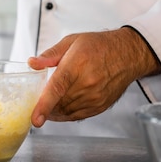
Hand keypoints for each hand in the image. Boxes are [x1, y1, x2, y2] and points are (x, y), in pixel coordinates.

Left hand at [28, 27, 160, 126]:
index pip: (57, 89)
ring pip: (67, 112)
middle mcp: (87, 84)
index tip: (35, 119)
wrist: (128, 54)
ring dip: (55, 110)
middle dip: (45, 105)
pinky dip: (66, 114)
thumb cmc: (99, 46)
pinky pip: (77, 116)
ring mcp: (95, 97)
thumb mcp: (71, 42)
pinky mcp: (100, 106)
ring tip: (51, 100)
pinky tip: (62, 106)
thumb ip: (50, 55)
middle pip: (59, 104)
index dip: (44, 105)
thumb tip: (32, 63)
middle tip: (38, 99)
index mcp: (76, 66)